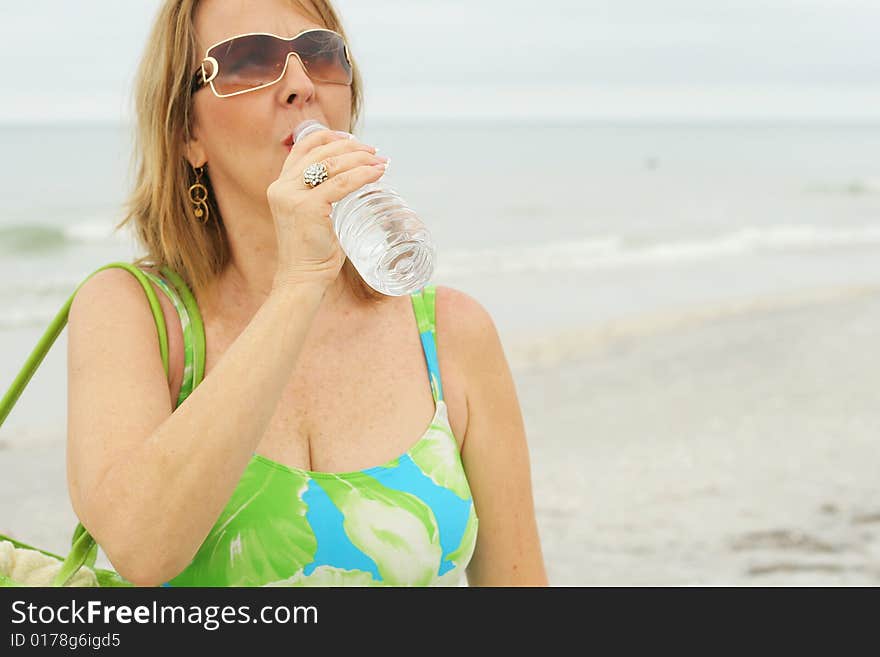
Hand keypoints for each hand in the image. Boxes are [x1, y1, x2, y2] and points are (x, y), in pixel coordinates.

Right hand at [267, 128, 387, 289]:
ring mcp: (293, 197)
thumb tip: (353, 181)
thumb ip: (321, 196)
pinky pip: (341, 184)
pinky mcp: (307, 208)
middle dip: (352, 148)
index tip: (351, 138)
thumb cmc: (312, 252)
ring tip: (381, 162)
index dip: (328, 137)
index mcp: (281, 185)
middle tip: (374, 153)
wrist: (302, 278)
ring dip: (361, 159)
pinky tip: (377, 173)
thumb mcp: (311, 215)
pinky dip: (362, 175)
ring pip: (332, 165)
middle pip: (320, 152)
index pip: (302, 147)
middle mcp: (283, 187)